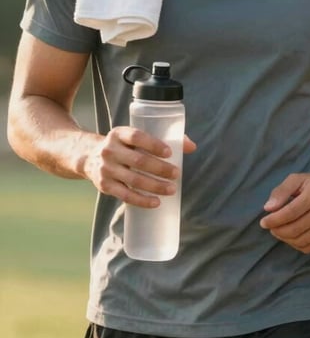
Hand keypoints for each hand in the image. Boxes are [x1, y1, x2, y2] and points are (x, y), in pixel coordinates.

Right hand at [82, 127, 196, 207]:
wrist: (89, 157)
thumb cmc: (124, 147)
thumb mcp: (136, 138)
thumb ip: (164, 139)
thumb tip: (191, 147)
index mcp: (119, 134)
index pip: (136, 137)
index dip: (153, 145)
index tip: (169, 153)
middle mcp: (109, 150)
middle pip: (138, 160)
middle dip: (160, 168)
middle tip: (177, 174)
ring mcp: (106, 169)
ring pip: (133, 179)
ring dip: (155, 186)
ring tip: (172, 189)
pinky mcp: (105, 185)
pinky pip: (125, 195)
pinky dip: (141, 200)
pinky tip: (156, 202)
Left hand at [259, 170, 309, 253]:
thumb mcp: (297, 179)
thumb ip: (281, 191)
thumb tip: (268, 208)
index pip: (291, 212)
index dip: (274, 220)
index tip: (263, 222)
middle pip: (296, 229)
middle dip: (278, 231)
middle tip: (271, 227)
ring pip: (302, 241)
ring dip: (286, 239)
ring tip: (280, 232)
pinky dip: (297, 245)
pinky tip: (292, 237)